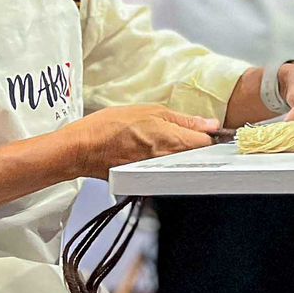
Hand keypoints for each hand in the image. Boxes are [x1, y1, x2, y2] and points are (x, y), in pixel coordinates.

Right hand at [59, 104, 219, 178]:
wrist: (82, 148)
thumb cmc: (110, 127)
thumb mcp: (151, 111)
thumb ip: (185, 120)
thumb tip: (210, 124)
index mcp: (174, 142)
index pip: (209, 143)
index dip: (210, 134)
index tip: (205, 129)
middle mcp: (170, 162)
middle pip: (197, 156)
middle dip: (195, 145)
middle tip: (179, 133)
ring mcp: (159, 174)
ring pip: (181, 164)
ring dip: (178, 154)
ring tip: (159, 141)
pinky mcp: (146, 181)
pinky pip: (165, 172)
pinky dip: (163, 163)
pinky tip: (149, 152)